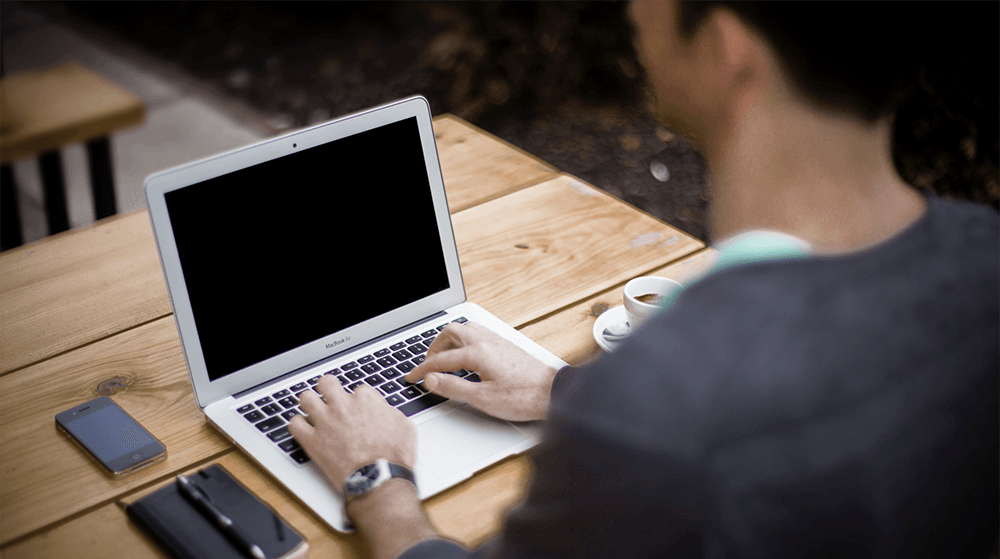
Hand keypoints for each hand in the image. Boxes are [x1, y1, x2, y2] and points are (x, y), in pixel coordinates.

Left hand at [288, 375, 415, 491]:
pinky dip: (298, 426)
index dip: (358, 401)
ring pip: (306, 398)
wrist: (379, 479)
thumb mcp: (405, 427)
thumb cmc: (394, 456)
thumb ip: (390, 413)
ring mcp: (325, 422)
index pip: (357, 389)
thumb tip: (384, 411)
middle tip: (330, 398)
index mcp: (365, 400)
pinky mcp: (312, 441)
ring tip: (313, 410)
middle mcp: (343, 406)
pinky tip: (304, 430)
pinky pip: (294, 424)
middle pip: (326, 383)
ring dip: (310, 403)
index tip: (359, 410)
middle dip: (328, 388)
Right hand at [406, 323, 557, 420]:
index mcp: (478, 353)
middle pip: (450, 332)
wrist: (553, 393)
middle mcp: (486, 341)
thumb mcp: (482, 399)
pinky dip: (464, 341)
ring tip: (443, 358)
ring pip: (465, 329)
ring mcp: (497, 340)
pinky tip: (466, 355)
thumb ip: (453, 388)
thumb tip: (432, 380)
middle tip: (427, 365)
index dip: (422, 370)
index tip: (412, 377)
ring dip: (449, 341)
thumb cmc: (523, 397)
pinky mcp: (505, 345)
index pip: (441, 359)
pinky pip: (477, 333)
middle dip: (434, 347)